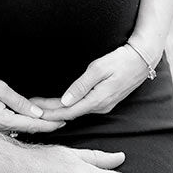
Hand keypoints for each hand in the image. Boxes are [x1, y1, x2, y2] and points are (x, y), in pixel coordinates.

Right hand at [0, 70, 65, 134]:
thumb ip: (20, 102)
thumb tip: (37, 112)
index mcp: (2, 121)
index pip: (32, 125)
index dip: (50, 124)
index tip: (63, 121)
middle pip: (29, 129)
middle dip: (46, 124)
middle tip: (62, 118)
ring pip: (21, 128)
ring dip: (36, 123)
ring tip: (51, 116)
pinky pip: (12, 126)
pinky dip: (24, 121)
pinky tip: (30, 116)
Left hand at [30, 45, 151, 122]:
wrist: (143, 59)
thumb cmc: (121, 60)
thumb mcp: (99, 69)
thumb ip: (82, 85)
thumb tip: (65, 100)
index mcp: (98, 100)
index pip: (68, 111)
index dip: (49, 112)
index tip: (33, 110)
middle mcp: (100, 106)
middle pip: (70, 113)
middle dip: (49, 112)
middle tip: (29, 108)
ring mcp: (104, 105)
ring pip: (76, 111)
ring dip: (57, 110)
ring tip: (39, 107)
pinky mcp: (105, 100)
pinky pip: (83, 107)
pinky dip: (68, 107)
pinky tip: (59, 105)